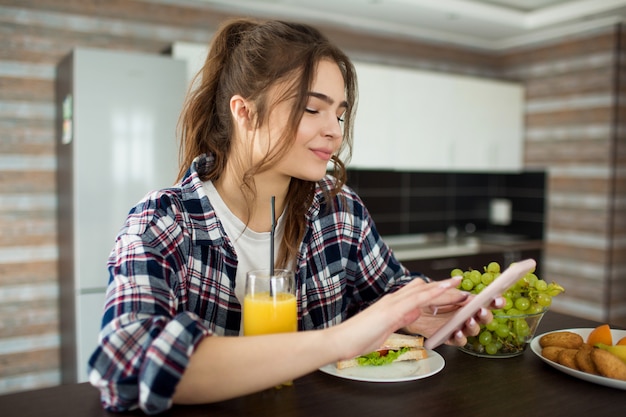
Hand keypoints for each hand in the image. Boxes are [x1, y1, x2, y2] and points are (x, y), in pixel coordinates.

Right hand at [332, 276, 463, 359]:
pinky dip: (431, 294)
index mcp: (391, 306)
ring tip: (457, 283)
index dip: (432, 291)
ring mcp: (392, 304)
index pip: (416, 294)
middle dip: (441, 286)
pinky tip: (442, 292)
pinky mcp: (391, 312)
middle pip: (421, 288)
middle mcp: (392, 301)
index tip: (447, 289)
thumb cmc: (358, 338)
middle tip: (458, 282)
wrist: (341, 341)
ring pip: (421, 290)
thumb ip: (401, 319)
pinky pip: (415, 300)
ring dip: (440, 286)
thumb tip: (415, 313)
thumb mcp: (385, 328)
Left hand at [405, 293, 505, 346]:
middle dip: (486, 315)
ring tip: (468, 320)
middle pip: (484, 318)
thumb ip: (451, 291)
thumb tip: (463, 288)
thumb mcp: (438, 291)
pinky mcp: (449, 337)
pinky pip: (459, 341)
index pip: (486, 302)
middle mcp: (466, 315)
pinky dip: (460, 337)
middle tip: (481, 310)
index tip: (499, 299)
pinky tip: (458, 332)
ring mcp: (458, 326)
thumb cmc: (426, 299)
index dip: (495, 301)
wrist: (410, 309)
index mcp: (467, 302)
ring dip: (473, 325)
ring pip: (474, 330)